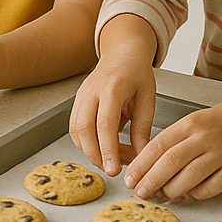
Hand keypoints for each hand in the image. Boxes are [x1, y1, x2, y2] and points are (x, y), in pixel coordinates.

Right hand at [68, 50, 156, 177]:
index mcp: (113, 88)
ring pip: (75, 129)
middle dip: (94, 154)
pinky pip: (74, 125)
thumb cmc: (137, 73)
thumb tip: (141, 157)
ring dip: (88, 150)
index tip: (114, 170)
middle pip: (83, 128)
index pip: (105, 124)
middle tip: (110, 169)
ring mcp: (82, 94)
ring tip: (108, 160)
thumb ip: (143, 129)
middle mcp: (92, 90)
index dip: (108, 150)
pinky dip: (83, 141)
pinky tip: (99, 147)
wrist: (123, 52)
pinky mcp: (78, 99)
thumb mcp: (148, 99)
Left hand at [124, 102, 221, 200]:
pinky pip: (212, 187)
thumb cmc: (214, 124)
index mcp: (188, 124)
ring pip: (190, 177)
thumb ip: (170, 144)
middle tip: (140, 192)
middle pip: (171, 162)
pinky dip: (197, 194)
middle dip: (152, 180)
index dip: (141, 165)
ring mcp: (221, 153)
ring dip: (172, 190)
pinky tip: (189, 194)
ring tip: (161, 196)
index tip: (130, 179)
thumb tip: (147, 170)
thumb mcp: (189, 124)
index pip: (158, 146)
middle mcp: (203, 137)